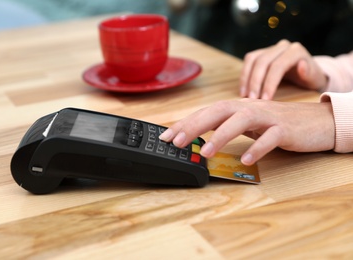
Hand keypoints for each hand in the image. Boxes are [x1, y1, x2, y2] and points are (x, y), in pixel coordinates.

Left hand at [159, 99, 334, 164]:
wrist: (314, 121)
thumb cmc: (276, 123)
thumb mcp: (246, 124)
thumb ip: (225, 128)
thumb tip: (198, 139)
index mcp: (237, 107)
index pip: (206, 112)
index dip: (184, 123)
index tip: (165, 136)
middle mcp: (249, 108)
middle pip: (218, 111)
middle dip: (194, 125)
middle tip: (176, 142)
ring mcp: (267, 117)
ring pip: (241, 121)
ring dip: (221, 135)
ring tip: (206, 152)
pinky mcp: (284, 129)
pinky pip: (270, 138)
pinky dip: (257, 148)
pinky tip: (245, 159)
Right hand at [240, 40, 327, 99]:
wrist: (307, 74)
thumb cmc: (310, 79)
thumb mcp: (314, 79)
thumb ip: (309, 73)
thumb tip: (301, 66)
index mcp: (296, 51)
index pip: (278, 66)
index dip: (269, 83)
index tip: (265, 99)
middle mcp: (283, 46)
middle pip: (263, 61)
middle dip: (255, 82)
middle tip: (252, 100)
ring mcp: (270, 48)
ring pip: (252, 59)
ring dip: (246, 78)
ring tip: (244, 96)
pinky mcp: (261, 53)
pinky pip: (248, 61)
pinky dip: (244, 76)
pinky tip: (243, 90)